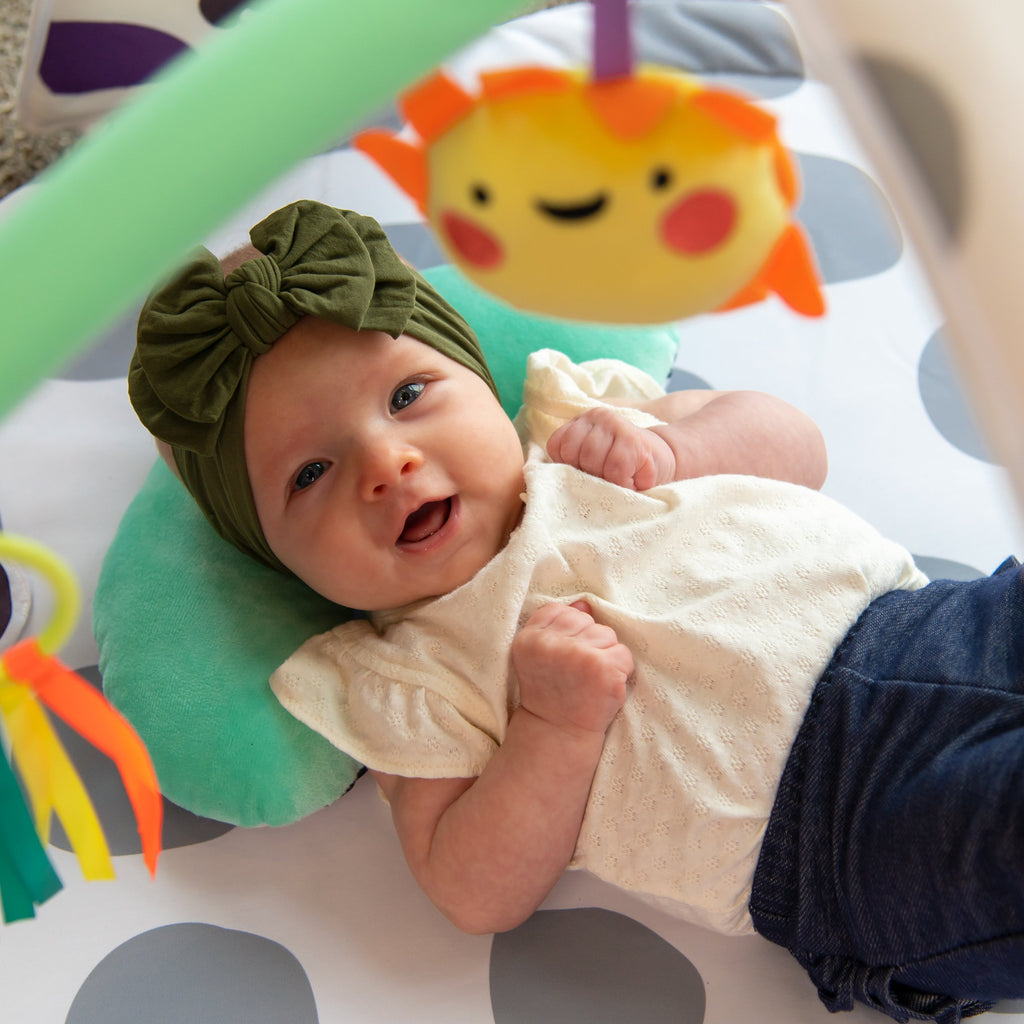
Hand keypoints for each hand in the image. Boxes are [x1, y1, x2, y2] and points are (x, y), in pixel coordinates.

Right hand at [512, 601, 632, 736]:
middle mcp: (549, 644)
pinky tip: (603, 688)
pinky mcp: (603, 668)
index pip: (562, 612)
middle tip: (577, 674)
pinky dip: (621, 671)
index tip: (563, 660)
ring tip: (589, 681)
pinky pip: (624, 654)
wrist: (558, 734)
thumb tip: (584, 604)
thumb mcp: (540, 655)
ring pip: (607, 635)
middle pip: (587, 621)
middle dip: (589, 643)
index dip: (569, 635)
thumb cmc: (552, 692)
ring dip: (606, 657)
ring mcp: (577, 655)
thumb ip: (557, 625)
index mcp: (529, 638)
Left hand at [546, 407, 676, 489]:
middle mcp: (597, 415)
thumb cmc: (624, 467)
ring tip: (620, 477)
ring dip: (606, 480)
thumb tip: (551, 476)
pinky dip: (621, 482)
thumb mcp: (593, 459)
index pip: (557, 445)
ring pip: (591, 462)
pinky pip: (614, 470)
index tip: (587, 470)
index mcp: (582, 420)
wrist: (664, 460)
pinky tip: (631, 478)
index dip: (568, 466)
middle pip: (573, 455)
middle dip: (588, 474)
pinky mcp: (634, 441)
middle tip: (608, 476)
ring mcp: (616, 425)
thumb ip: (572, 460)